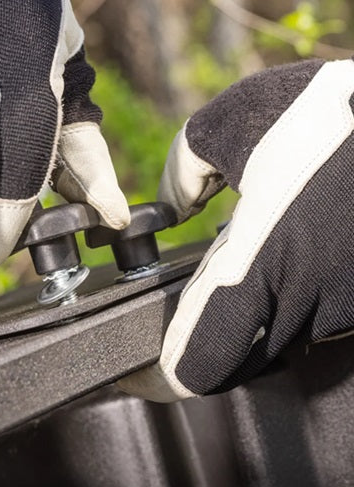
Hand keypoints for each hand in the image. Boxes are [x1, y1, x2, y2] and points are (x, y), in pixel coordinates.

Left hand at [119, 58, 353, 400]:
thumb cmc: (329, 112)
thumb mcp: (230, 124)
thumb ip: (183, 172)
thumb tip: (171, 209)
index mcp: (261, 262)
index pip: (205, 359)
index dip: (171, 375)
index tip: (151, 373)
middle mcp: (310, 297)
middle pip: (243, 355)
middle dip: (213, 336)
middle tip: (198, 301)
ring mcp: (350, 304)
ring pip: (284, 335)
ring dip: (259, 312)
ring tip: (253, 259)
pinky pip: (323, 315)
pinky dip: (297, 297)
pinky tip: (294, 254)